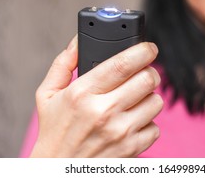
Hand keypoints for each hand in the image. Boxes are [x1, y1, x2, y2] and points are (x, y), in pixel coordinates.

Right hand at [30, 35, 162, 156]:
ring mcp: (120, 132)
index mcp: (82, 94)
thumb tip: (79, 40)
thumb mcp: (48, 94)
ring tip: (133, 99)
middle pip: (147, 79)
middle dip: (149, 71)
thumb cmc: (54, 131)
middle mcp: (103, 112)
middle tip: (142, 73)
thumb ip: (63, 63)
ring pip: (155, 101)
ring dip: (148, 96)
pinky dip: (147, 121)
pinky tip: (131, 121)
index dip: (142, 50)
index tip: (148, 48)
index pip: (123, 64)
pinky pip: (156, 126)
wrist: (58, 171)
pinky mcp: (131, 149)